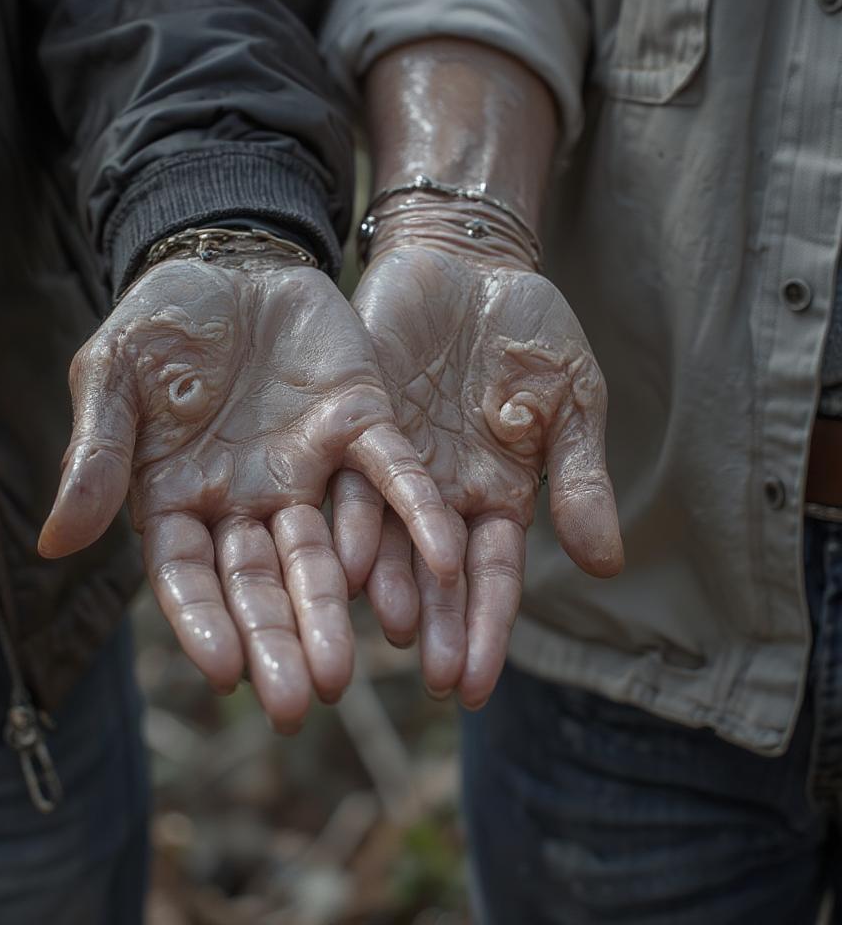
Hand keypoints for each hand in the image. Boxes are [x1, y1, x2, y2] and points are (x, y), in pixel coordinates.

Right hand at [38, 255, 459, 731]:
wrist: (228, 257)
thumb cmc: (160, 322)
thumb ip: (97, 455)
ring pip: (328, 549)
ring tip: (350, 669)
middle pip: (264, 582)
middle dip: (279, 639)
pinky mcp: (362, 424)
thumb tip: (53, 544)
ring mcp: (309, 467)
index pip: (190, 575)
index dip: (205, 622)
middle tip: (300, 703)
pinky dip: (416, 515)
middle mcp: (249, 499)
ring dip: (339, 604)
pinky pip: (394, 477)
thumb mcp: (113, 376)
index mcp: (181, 497)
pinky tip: (442, 559)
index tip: (226, 672)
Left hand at [333, 244, 622, 709]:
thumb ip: (578, 476)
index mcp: (494, 495)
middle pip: (439, 574)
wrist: (473, 263)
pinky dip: (352, 519)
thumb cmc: (530, 334)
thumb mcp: (572, 400)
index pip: (493, 576)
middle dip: (443, 626)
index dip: (490, 629)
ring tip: (397, 632)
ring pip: (388, 536)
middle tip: (440, 681)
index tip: (480, 686)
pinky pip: (352, 478)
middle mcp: (438, 493)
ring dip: (394, 585)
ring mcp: (394, 461)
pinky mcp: (356, 422)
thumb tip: (605, 563)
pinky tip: (345, 559)